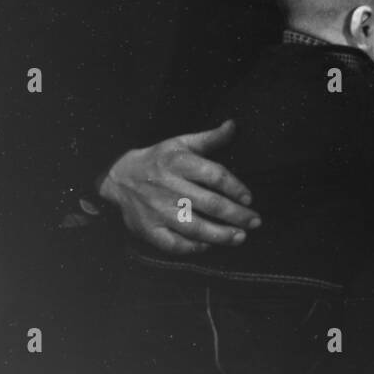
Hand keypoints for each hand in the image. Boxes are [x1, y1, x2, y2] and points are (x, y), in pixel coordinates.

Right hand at [98, 119, 260, 253]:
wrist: (118, 177)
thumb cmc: (158, 159)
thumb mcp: (181, 143)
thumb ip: (210, 138)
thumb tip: (234, 125)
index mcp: (180, 163)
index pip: (214, 175)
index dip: (235, 188)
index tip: (249, 199)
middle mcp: (169, 187)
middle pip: (209, 203)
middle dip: (236, 215)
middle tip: (255, 222)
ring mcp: (158, 210)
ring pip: (194, 226)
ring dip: (220, 234)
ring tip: (239, 237)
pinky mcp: (148, 229)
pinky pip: (173, 243)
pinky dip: (192, 247)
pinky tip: (207, 245)